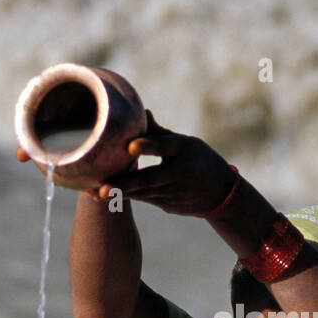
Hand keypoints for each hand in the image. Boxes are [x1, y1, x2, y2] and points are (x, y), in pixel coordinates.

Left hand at [97, 109, 238, 217]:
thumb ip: (159, 133)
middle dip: (125, 184)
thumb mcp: (186, 143)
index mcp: (184, 150)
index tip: (130, 148)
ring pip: (142, 192)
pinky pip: (144, 199)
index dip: (148, 146)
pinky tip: (104, 196)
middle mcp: (179, 173)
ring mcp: (174, 193)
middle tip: (102, 187)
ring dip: (118, 192)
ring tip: (94, 193)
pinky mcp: (168, 205)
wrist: (222, 194)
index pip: (164, 147)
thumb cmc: (199, 160)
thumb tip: (140, 112)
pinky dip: (125, 197)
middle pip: (149, 179)